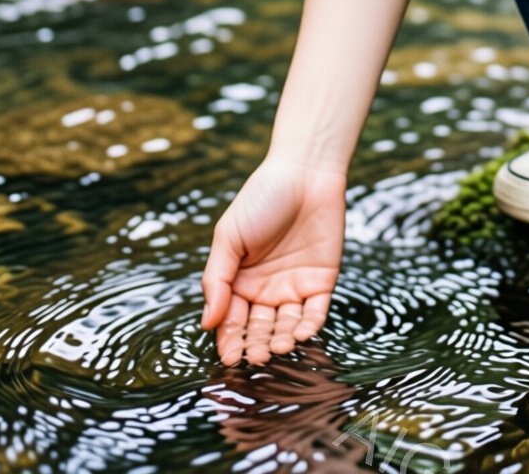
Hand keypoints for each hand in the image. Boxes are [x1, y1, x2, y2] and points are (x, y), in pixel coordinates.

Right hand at [200, 152, 346, 364]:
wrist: (304, 172)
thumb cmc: (261, 198)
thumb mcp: (229, 236)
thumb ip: (217, 279)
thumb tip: (206, 323)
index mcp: (239, 280)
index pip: (232, 321)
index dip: (230, 340)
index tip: (229, 358)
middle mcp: (266, 290)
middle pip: (259, 329)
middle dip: (256, 346)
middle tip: (255, 358)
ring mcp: (294, 287)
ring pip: (286, 327)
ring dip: (281, 341)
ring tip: (277, 348)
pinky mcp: (321, 282)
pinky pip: (315, 313)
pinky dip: (308, 327)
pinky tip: (299, 335)